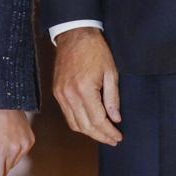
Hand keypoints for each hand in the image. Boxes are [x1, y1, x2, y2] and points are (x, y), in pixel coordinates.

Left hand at [0, 109, 34, 175]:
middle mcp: (15, 150)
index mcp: (1, 151)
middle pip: (8, 169)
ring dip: (9, 159)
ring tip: (3, 148)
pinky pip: (23, 152)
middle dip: (1, 167)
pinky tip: (11, 142)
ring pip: (16, 162)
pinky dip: (17, 151)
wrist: (4, 101)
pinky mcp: (30, 139)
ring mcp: (25, 144)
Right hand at [51, 27, 121, 145]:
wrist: (74, 36)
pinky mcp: (57, 93)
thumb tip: (115, 119)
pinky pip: (67, 115)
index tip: (118, 137)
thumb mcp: (110, 72)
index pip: (98, 120)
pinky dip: (78, 123)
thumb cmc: (95, 51)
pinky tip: (89, 125)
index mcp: (84, 90)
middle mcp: (69, 95)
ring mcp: (61, 95)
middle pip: (85, 126)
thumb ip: (113, 97)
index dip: (109, 132)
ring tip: (103, 135)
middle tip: (113, 140)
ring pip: (74, 124)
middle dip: (100, 136)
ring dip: (89, 133)